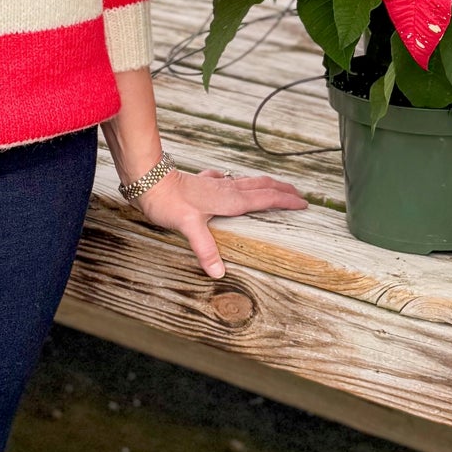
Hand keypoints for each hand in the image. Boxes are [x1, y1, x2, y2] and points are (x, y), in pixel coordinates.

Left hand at [133, 166, 305, 279]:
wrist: (148, 179)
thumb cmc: (167, 201)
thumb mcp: (187, 227)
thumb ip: (205, 249)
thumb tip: (219, 272)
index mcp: (230, 200)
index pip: (265, 199)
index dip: (285, 201)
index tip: (304, 204)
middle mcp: (226, 189)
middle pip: (262, 187)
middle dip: (282, 191)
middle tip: (299, 195)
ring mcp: (215, 184)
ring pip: (247, 182)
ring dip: (265, 185)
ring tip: (275, 188)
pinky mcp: (202, 182)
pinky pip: (225, 181)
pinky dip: (235, 182)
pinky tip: (228, 180)